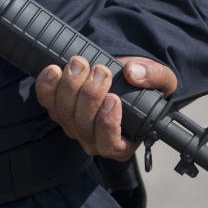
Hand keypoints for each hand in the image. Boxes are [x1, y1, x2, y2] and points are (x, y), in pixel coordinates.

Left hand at [34, 55, 177, 160]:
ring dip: (70, 86)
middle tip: (101, 71)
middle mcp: (93, 139)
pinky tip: (55, 69)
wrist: (122, 77)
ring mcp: (72, 125)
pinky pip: (46, 101)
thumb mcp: (162, 82)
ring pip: (63, 112)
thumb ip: (154, 76)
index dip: (107, 123)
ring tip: (81, 63)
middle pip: (82, 125)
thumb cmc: (143, 88)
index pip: (109, 144)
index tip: (113, 98)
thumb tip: (133, 73)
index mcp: (121, 143)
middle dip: (90, 95)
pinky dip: (47, 85)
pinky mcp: (56, 108)